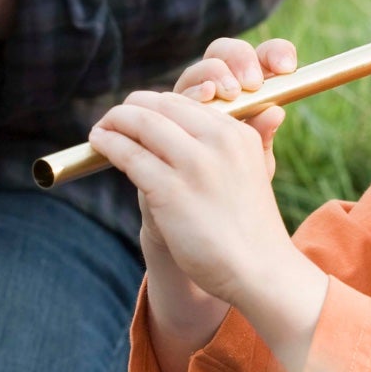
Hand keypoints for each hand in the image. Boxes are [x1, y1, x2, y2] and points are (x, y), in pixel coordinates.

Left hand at [89, 86, 291, 303]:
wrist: (259, 270)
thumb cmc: (252, 226)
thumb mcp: (259, 171)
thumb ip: (252, 139)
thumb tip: (271, 110)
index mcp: (237, 132)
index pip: (184, 101)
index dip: (154, 105)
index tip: (137, 115)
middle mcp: (217, 140)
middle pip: (160, 105)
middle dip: (130, 108)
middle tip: (113, 118)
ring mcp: (193, 164)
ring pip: (141, 124)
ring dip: (113, 122)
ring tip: (99, 129)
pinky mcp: (169, 190)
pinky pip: (129, 155)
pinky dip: (109, 145)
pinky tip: (99, 144)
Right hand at [171, 36, 298, 179]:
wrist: (204, 208)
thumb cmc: (236, 182)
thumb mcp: (257, 163)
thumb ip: (264, 137)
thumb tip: (276, 112)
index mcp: (250, 89)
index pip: (263, 57)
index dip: (275, 53)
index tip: (286, 67)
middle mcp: (219, 87)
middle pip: (224, 52)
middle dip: (240, 59)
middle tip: (252, 83)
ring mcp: (191, 98)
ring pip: (200, 69)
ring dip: (216, 74)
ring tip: (229, 92)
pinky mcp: (166, 115)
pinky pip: (175, 95)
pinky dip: (192, 92)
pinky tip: (205, 97)